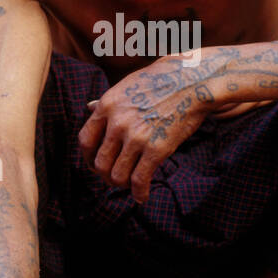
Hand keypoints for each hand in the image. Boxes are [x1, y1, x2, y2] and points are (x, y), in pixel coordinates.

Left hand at [78, 54, 220, 202]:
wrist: (192, 81)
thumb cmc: (160, 81)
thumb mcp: (126, 86)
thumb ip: (106, 102)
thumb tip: (88, 107)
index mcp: (107, 106)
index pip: (85, 141)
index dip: (88, 158)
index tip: (95, 163)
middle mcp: (117, 123)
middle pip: (99, 163)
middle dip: (105, 175)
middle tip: (114, 178)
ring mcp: (136, 137)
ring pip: (117, 176)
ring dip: (122, 185)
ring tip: (129, 184)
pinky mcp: (156, 149)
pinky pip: (139, 180)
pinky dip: (139, 193)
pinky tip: (142, 196)